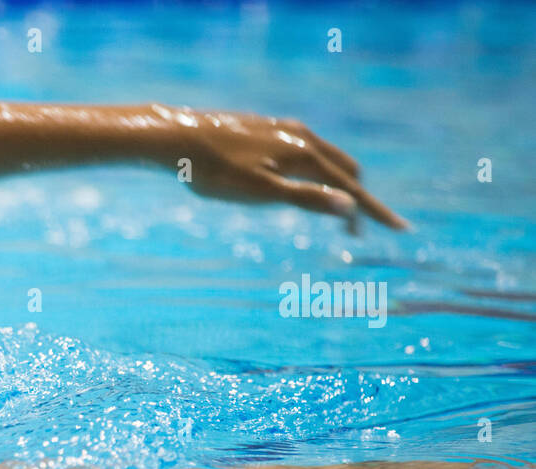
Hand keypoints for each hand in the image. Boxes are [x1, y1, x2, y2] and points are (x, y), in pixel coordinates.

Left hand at [153, 105, 407, 230]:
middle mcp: (300, 136)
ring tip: (335, 208)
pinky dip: (316, 169)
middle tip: (355, 230)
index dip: (373, 211)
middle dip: (356, 198)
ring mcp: (283, 129)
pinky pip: (304, 150)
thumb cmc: (215, 172)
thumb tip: (349, 206)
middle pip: (345, 169)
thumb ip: (306, 199)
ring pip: (324, 157)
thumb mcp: (261, 192)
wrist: (177, 138)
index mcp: (304, 154)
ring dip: (336, 182)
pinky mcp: (265, 128)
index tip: (400, 230)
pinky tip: (300, 179)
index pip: (350, 187)